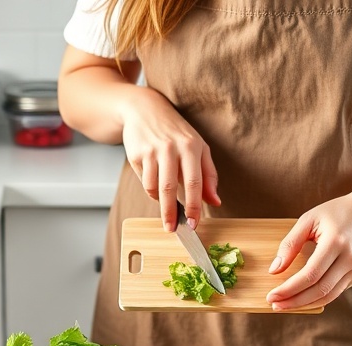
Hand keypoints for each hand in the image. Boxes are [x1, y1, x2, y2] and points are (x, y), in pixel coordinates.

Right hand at [120, 88, 220, 230]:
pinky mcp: (136, 154)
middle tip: (172, 229)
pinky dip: (150, 189)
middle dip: (171, 212)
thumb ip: (208, 176)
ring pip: (154, 187)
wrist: (145, 109)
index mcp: (192, 146)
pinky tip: (155, 185)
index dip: (195, 206)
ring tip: (165, 204)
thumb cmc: (176, 131)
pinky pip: (144, 181)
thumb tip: (215, 201)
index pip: (195, 182)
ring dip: (159, 202)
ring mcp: (152, 150)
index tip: (194, 224)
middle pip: (170, 188)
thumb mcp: (198, 148)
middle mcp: (171, 147)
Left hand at [266, 194, 351, 310]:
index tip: (271, 296)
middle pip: (319, 289)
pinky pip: (335, 291)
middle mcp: (350, 258)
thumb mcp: (309, 220)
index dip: (289, 289)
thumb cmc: (336, 213)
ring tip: (284, 305)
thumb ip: (290, 244)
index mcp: (336, 242)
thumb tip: (274, 270)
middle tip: (274, 305)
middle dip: (294, 301)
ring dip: (304, 304)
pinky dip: (317, 298)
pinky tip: (301, 298)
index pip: (310, 274)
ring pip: (328, 296)